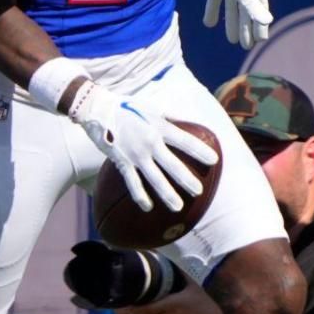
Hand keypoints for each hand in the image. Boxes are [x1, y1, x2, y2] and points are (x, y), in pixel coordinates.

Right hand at [69, 83, 216, 212]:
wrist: (98, 109)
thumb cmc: (127, 107)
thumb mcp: (152, 107)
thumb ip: (170, 116)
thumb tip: (187, 121)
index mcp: (159, 127)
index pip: (184, 140)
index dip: (200, 150)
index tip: (214, 160)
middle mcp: (150, 142)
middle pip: (172, 164)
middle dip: (186, 179)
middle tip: (198, 191)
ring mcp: (136, 154)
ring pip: (154, 178)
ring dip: (167, 194)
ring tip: (178, 207)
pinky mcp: (122, 162)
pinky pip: (133, 182)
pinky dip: (140, 195)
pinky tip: (148, 207)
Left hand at [190, 0, 272, 46]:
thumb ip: (252, 6)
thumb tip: (268, 21)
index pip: (260, 9)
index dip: (260, 25)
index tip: (260, 41)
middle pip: (246, 10)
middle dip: (246, 28)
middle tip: (246, 46)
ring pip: (233, 6)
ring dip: (232, 23)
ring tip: (232, 41)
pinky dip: (213, 10)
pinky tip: (209, 24)